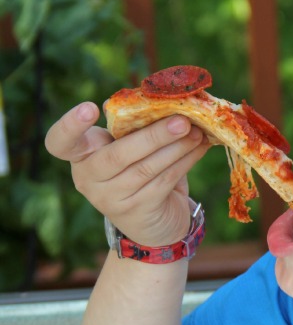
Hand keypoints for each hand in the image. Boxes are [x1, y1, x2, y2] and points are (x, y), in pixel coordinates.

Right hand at [45, 102, 208, 245]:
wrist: (153, 224)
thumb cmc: (138, 173)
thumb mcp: (129, 149)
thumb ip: (136, 128)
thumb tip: (166, 100)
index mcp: (81, 155)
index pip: (60, 142)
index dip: (70, 125)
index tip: (91, 108)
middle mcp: (89, 178)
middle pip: (118, 154)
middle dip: (153, 135)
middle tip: (182, 120)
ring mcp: (111, 198)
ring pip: (147, 167)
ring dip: (177, 147)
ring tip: (197, 131)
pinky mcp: (137, 211)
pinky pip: (163, 180)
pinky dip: (185, 161)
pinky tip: (199, 148)